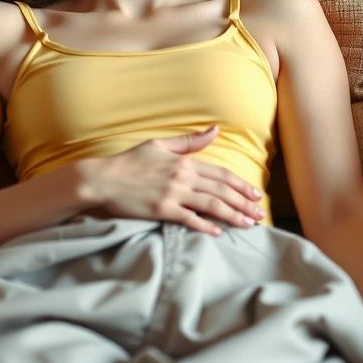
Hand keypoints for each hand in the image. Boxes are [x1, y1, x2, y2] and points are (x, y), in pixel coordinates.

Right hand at [77, 126, 265, 234]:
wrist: (103, 178)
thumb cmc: (130, 162)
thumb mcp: (160, 145)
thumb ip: (190, 141)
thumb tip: (215, 130)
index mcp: (184, 162)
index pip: (221, 174)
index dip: (241, 185)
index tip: (256, 195)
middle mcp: (182, 177)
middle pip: (221, 191)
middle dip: (244, 203)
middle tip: (259, 215)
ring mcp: (172, 194)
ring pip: (211, 205)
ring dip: (233, 216)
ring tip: (248, 224)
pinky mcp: (162, 210)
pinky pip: (190, 219)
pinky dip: (207, 226)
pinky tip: (219, 232)